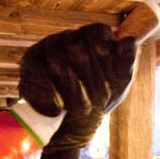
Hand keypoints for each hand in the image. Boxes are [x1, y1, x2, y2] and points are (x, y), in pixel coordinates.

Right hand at [18, 23, 136, 150]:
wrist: (71, 126)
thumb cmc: (96, 100)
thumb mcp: (117, 84)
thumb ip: (126, 63)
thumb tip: (130, 40)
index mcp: (89, 39)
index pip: (96, 31)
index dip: (104, 49)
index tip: (108, 72)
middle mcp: (66, 39)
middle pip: (76, 43)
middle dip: (90, 75)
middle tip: (99, 100)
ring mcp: (45, 49)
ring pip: (57, 59)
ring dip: (72, 89)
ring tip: (82, 109)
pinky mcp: (29, 63)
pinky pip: (37, 73)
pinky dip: (49, 94)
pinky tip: (58, 109)